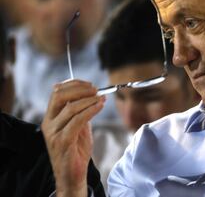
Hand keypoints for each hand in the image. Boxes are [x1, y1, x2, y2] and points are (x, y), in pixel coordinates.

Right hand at [42, 80, 104, 196]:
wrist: (72, 174)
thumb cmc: (76, 150)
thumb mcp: (78, 126)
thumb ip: (80, 111)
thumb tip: (91, 94)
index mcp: (50, 117)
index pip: (57, 92)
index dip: (74, 84)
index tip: (90, 84)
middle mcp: (48, 123)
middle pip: (60, 95)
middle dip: (80, 89)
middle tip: (96, 90)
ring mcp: (53, 132)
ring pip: (71, 107)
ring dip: (90, 100)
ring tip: (102, 98)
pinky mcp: (62, 141)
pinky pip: (78, 120)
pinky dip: (91, 110)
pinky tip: (100, 106)